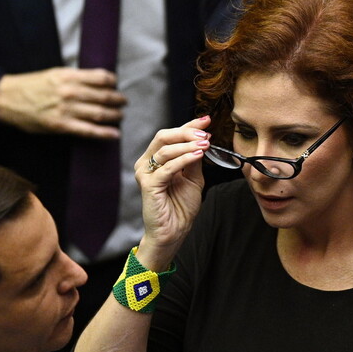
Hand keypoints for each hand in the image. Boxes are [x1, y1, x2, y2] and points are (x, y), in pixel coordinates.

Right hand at [0, 67, 127, 138]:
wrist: (8, 99)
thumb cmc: (31, 86)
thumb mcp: (54, 74)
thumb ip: (75, 78)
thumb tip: (96, 82)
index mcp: (69, 76)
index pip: (101, 77)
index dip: (113, 82)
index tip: (116, 85)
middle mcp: (71, 92)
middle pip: (104, 96)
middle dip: (118, 100)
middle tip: (124, 102)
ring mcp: (67, 110)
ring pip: (100, 113)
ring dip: (115, 116)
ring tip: (121, 116)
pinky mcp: (62, 125)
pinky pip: (89, 130)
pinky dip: (105, 133)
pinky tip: (115, 134)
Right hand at [133, 116, 211, 269]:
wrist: (174, 231)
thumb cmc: (181, 207)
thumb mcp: (193, 177)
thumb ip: (194, 159)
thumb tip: (203, 138)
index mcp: (157, 159)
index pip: (171, 135)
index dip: (189, 125)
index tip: (207, 120)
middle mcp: (147, 163)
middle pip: (164, 136)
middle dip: (186, 132)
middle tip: (205, 134)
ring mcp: (146, 174)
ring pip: (165, 149)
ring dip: (187, 144)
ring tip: (205, 145)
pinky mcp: (149, 185)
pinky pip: (168, 168)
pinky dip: (184, 159)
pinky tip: (198, 155)